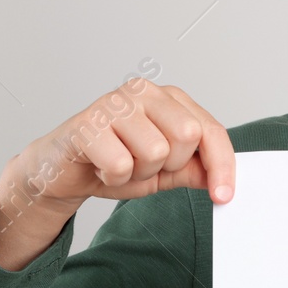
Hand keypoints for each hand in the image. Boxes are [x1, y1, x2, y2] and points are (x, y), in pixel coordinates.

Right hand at [3, 79, 235, 211]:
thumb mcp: (165, 171)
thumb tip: (225, 180)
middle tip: (145, 166)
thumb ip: (195, 169)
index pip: (210, 130)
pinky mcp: (88, 123)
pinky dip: (113, 178)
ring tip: (120, 164)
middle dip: (170, 166)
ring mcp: (115, 103)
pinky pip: (121, 164)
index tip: (223, 195)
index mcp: (169, 98)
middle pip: (187, 136)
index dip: (222, 165)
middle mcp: (144, 92)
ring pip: (155, 152)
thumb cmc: (113, 163)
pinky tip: (100, 166)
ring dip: (138, 173)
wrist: (62, 172)